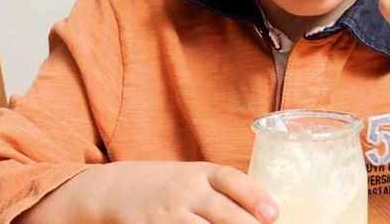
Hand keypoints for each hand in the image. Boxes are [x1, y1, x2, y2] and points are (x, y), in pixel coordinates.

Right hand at [17, 160, 277, 223]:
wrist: (115, 188)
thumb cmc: (169, 185)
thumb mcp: (195, 177)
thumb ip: (225, 191)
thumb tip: (267, 216)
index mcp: (201, 173)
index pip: (231, 180)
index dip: (254, 197)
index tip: (273, 215)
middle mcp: (185, 191)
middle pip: (223, 214)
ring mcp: (166, 214)